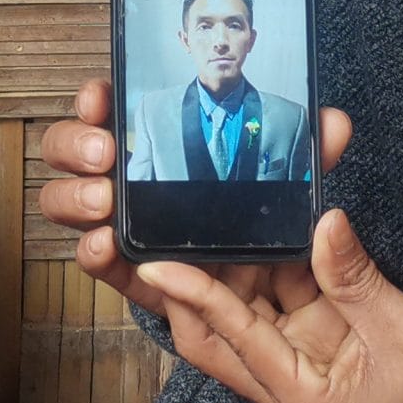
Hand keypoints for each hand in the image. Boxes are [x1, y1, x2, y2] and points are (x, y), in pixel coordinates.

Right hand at [38, 77, 353, 320]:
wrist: (283, 306)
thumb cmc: (272, 229)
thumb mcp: (293, 190)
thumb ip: (308, 158)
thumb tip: (332, 123)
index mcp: (162, 148)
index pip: (115, 112)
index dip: (96, 100)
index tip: (101, 96)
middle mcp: (133, 183)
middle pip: (76, 152)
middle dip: (75, 144)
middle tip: (105, 152)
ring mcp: (128, 228)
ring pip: (70, 204)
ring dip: (75, 196)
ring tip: (105, 201)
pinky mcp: (136, 276)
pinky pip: (103, 265)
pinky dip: (94, 254)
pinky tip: (105, 244)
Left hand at [138, 209, 402, 402]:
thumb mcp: (402, 328)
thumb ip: (355, 277)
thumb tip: (324, 222)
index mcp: (302, 399)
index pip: (234, 340)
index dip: (197, 297)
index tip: (157, 264)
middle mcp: (284, 390)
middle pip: (216, 336)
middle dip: (196, 283)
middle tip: (179, 230)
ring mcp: (293, 368)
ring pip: (242, 314)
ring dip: (235, 267)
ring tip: (226, 215)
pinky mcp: (307, 348)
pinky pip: (274, 305)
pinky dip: (270, 268)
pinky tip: (266, 229)